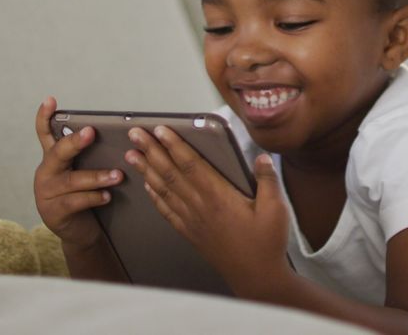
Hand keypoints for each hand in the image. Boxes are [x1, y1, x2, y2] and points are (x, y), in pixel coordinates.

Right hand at [33, 96, 123, 249]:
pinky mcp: (54, 212)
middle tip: (92, 132)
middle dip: (75, 142)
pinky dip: (93, 197)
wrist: (79, 231)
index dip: (45, 117)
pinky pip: (75, 202)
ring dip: (96, 177)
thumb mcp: (82, 172)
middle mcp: (46, 172)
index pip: (45, 133)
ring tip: (117, 175)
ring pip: (72, 181)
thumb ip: (89, 156)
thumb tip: (115, 135)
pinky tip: (107, 196)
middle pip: (58, 153)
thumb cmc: (84, 195)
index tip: (51, 100)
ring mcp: (47, 193)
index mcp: (53, 159)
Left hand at [126, 125, 289, 291]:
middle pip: (170, 173)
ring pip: (164, 190)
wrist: (256, 277)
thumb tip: (261, 157)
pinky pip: (167, 211)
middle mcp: (200, 206)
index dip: (173, 144)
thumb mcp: (275, 208)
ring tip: (132, 155)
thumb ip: (267, 179)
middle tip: (135, 134)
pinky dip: (154, 196)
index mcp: (218, 196)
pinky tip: (147, 187)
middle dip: (151, 151)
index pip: (190, 164)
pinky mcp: (191, 233)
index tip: (160, 129)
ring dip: (146, 170)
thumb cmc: (266, 244)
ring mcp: (192, 221)